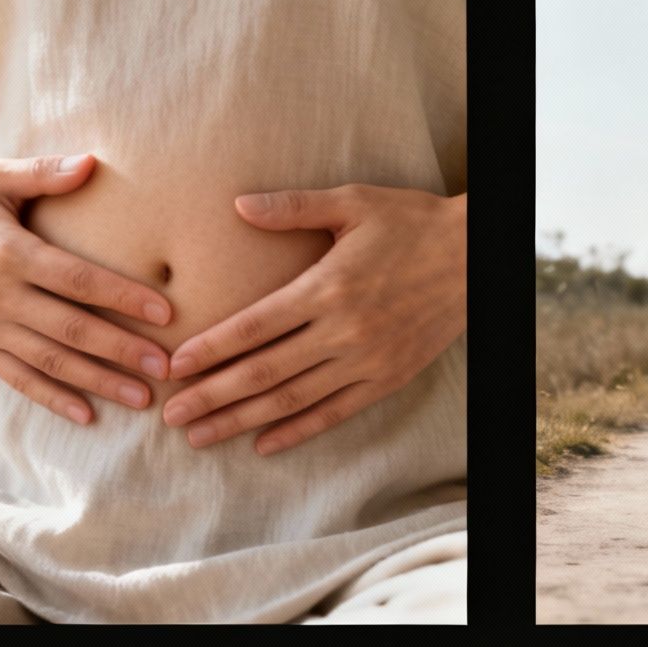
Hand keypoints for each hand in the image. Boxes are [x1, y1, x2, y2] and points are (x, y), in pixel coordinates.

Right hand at [0, 152, 176, 425]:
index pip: (77, 280)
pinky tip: (88, 414)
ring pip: (51, 361)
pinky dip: (53, 399)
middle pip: (71, 328)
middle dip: (122, 349)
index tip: (166, 312)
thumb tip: (93, 163)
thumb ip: (44, 171)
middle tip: (167, 366)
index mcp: (11, 253)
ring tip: (142, 398)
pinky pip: (19, 380)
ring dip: (99, 381)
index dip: (123, 297)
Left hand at [161, 185, 465, 455]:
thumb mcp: (352, 203)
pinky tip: (263, 444)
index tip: (174, 366)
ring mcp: (366, 360)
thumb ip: (293, 207)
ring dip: (242, 420)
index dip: (210, 349)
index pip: (254, 327)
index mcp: (326, 287)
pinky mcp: (387, 378)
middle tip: (170, 414)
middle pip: (263, 372)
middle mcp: (343, 331)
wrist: (476, 255)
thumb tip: (238, 205)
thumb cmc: (410, 222)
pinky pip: (334, 413)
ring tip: (200, 435)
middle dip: (212, 396)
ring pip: (292, 400)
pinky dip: (297, 431)